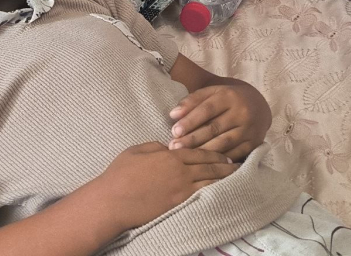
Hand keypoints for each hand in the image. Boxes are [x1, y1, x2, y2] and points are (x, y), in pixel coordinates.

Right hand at [93, 142, 237, 231]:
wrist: (114, 200)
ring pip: (210, 182)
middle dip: (225, 166)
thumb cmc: (120, 174)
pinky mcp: (179, 205)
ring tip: (236, 179)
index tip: (225, 155)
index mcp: (170, 156)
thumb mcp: (135, 151)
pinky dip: (215, 193)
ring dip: (225, 180)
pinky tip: (222, 192)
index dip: (214, 154)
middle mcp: (180, 172)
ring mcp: (181, 190)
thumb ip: (154, 146)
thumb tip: (166, 147)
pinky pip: (203, 196)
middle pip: (210, 167)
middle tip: (237, 165)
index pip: (199, 153)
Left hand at [168, 84, 271, 160]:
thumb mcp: (210, 92)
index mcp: (229, 96)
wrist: (257, 105)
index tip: (174, 131)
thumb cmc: (226, 99)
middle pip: (214, 128)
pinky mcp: (254, 143)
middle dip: (192, 139)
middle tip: (174, 147)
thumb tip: (173, 114)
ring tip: (186, 155)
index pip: (207, 109)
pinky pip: (235, 154)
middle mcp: (242, 112)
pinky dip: (218, 159)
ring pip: (224, 143)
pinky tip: (204, 163)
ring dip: (203, 151)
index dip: (190, 121)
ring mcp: (250, 129)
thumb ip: (191, 101)